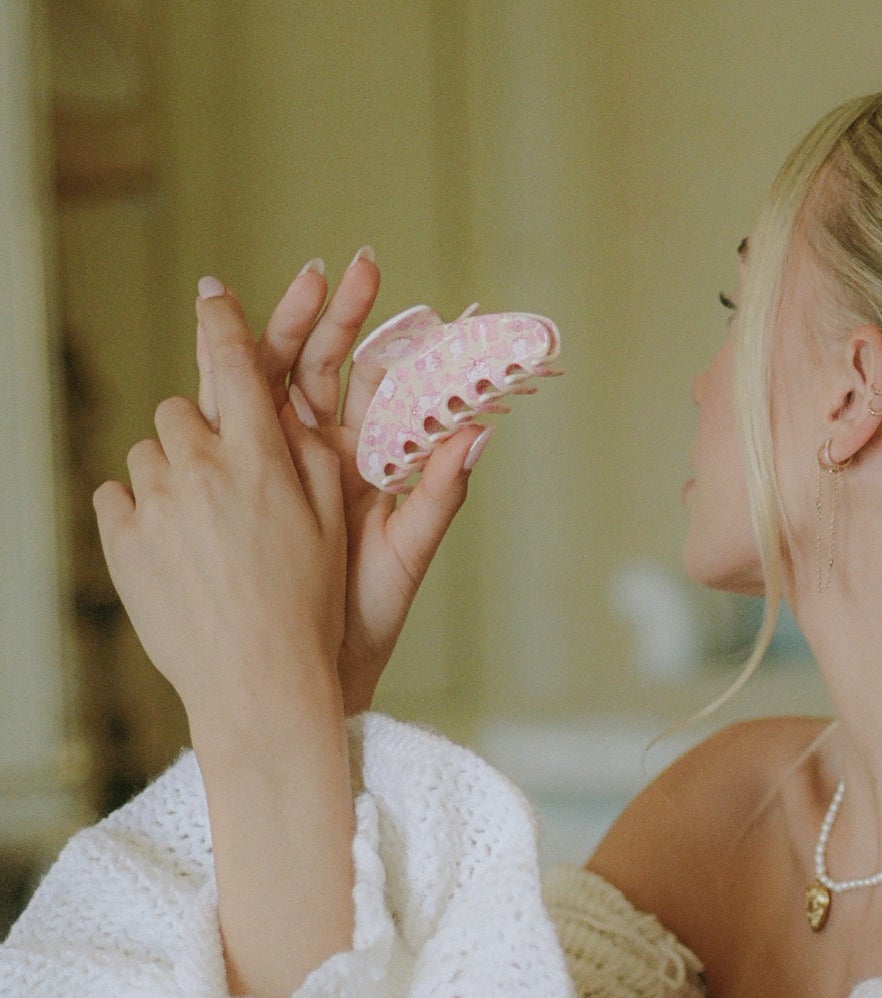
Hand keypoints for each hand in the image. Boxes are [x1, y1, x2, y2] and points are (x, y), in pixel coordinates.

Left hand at [95, 281, 347, 735]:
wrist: (257, 682)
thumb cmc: (309, 611)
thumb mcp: (337, 531)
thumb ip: (323, 462)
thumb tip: (317, 413)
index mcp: (263, 460)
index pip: (237, 364)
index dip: (224, 322)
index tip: (213, 294)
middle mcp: (203, 469)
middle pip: (183, 411)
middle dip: (200, 436)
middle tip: (225, 484)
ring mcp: (156, 503)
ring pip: (147, 455)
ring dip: (171, 479)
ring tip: (203, 534)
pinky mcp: (121, 538)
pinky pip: (116, 497)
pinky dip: (139, 516)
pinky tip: (173, 554)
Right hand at [202, 251, 485, 715]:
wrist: (314, 664)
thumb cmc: (367, 616)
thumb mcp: (409, 551)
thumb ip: (439, 493)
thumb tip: (478, 435)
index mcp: (367, 466)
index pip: (377, 390)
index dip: (392, 346)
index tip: (415, 306)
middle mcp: (322, 455)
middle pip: (324, 369)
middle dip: (336, 318)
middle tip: (350, 269)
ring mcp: (276, 462)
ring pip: (276, 381)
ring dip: (288, 330)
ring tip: (304, 281)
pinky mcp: (237, 479)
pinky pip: (230, 417)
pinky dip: (226, 375)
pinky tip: (223, 335)